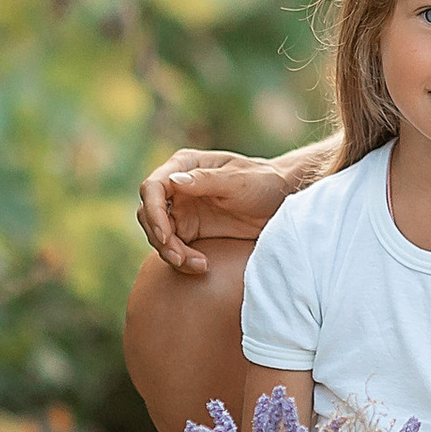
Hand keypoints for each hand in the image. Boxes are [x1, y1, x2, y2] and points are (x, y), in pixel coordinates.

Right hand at [136, 148, 295, 274]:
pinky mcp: (189, 230)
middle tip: (180, 257)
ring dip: (171, 253)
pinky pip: (174, 248)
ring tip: (198, 265)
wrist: (282, 199)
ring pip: (157, 235)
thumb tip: (173, 182)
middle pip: (148, 214)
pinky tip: (201, 266)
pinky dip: (182, 260)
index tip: (166, 235)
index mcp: (184, 165)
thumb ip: (207, 180)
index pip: (153, 187)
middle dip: (160, 238)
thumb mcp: (239, 180)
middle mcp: (176, 187)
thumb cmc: (263, 181)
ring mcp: (181, 210)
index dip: (153, 212)